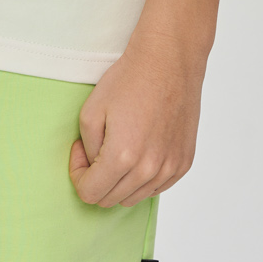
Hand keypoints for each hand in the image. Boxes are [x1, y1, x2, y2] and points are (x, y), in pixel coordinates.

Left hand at [69, 31, 205, 207]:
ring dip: (120, 181)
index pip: (89, 194)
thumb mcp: (90, 111)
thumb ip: (86, 150)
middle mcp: (149, 169)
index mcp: (122, 157)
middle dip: (97, 179)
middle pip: (110, 200)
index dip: (78, 175)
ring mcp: (170, 168)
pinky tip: (140, 151)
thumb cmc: (129, 80)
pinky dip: (143, 178)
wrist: (168, 61)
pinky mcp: (184, 163)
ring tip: (120, 148)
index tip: (81, 153)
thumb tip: (92, 166)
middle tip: (97, 149)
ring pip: (133, 197)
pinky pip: (155, 188)